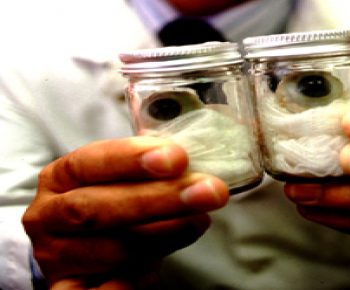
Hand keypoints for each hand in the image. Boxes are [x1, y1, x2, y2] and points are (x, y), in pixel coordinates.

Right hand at [23, 136, 228, 288]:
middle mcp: (48, 216)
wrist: (85, 247)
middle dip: (159, 198)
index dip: (132, 159)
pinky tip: (155, 271)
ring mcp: (56, 257)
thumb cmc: (112, 202)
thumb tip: (189, 159)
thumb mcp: (119, 178)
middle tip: (208, 191)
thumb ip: (146, 166)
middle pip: (98, 208)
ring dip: (165, 235)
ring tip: (199, 221)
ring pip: (112, 250)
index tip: (178, 158)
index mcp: (59, 178)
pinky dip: (131, 282)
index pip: (90, 162)